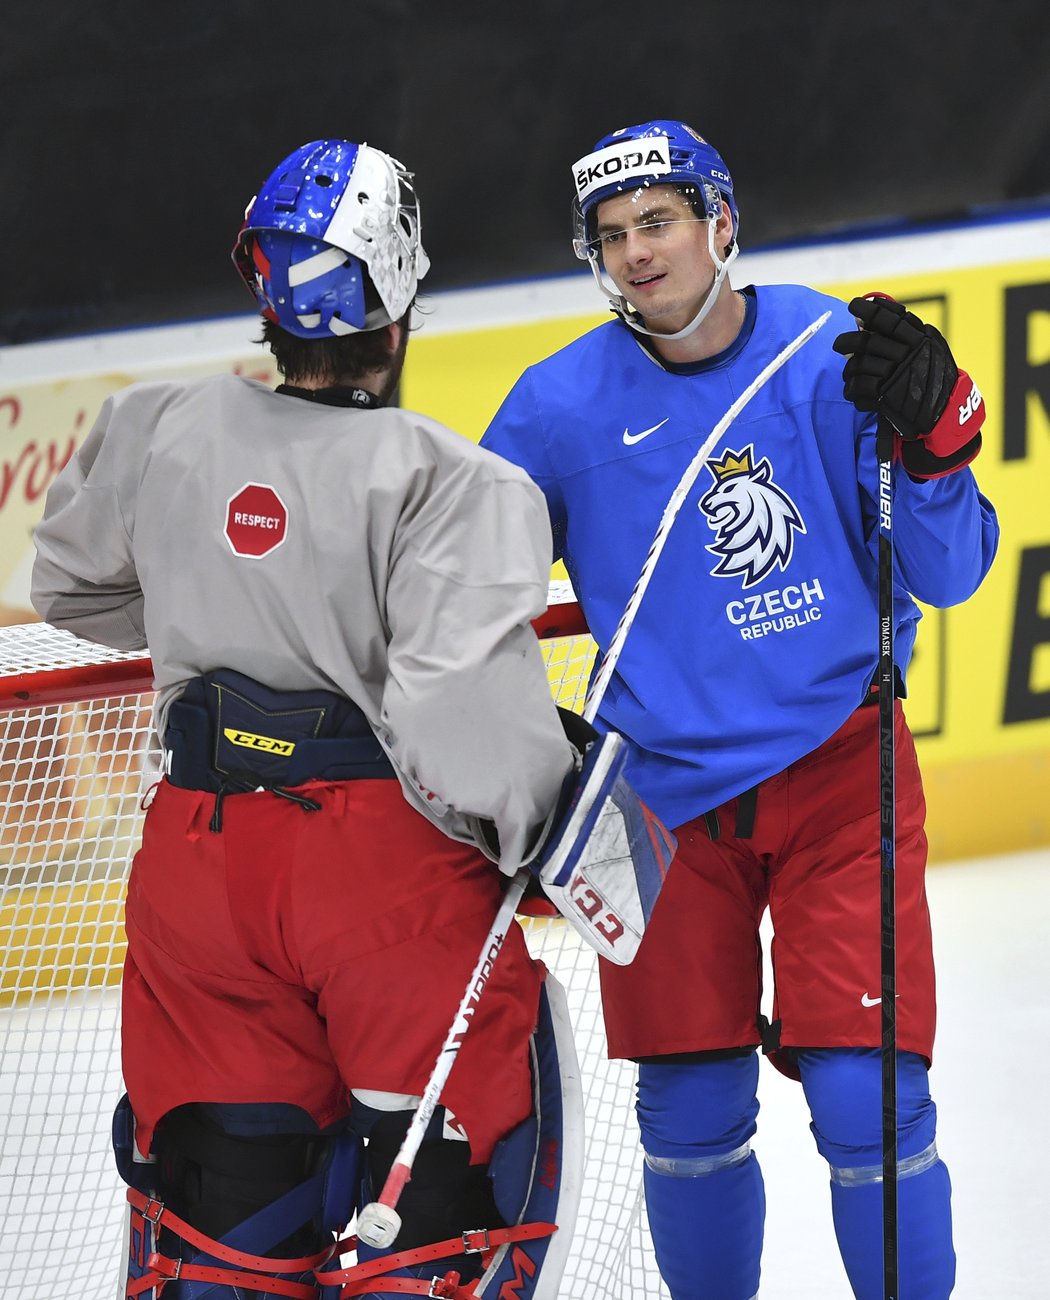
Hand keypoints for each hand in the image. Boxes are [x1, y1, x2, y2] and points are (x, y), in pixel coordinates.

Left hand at [833, 294, 983, 477]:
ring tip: (849, 374)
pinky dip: (852, 390)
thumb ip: (909, 330)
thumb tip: (875, 311)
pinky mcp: (885, 397)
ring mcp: (895, 375)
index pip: (888, 318)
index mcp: (918, 339)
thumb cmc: (936, 376)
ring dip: (849, 370)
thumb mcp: (932, 346)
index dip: (867, 309)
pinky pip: (858, 388)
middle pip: (865, 342)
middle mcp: (906, 354)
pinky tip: (853, 392)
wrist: (945, 411)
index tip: (853, 304)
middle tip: (839, 344)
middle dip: (846, 341)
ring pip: (858, 365)